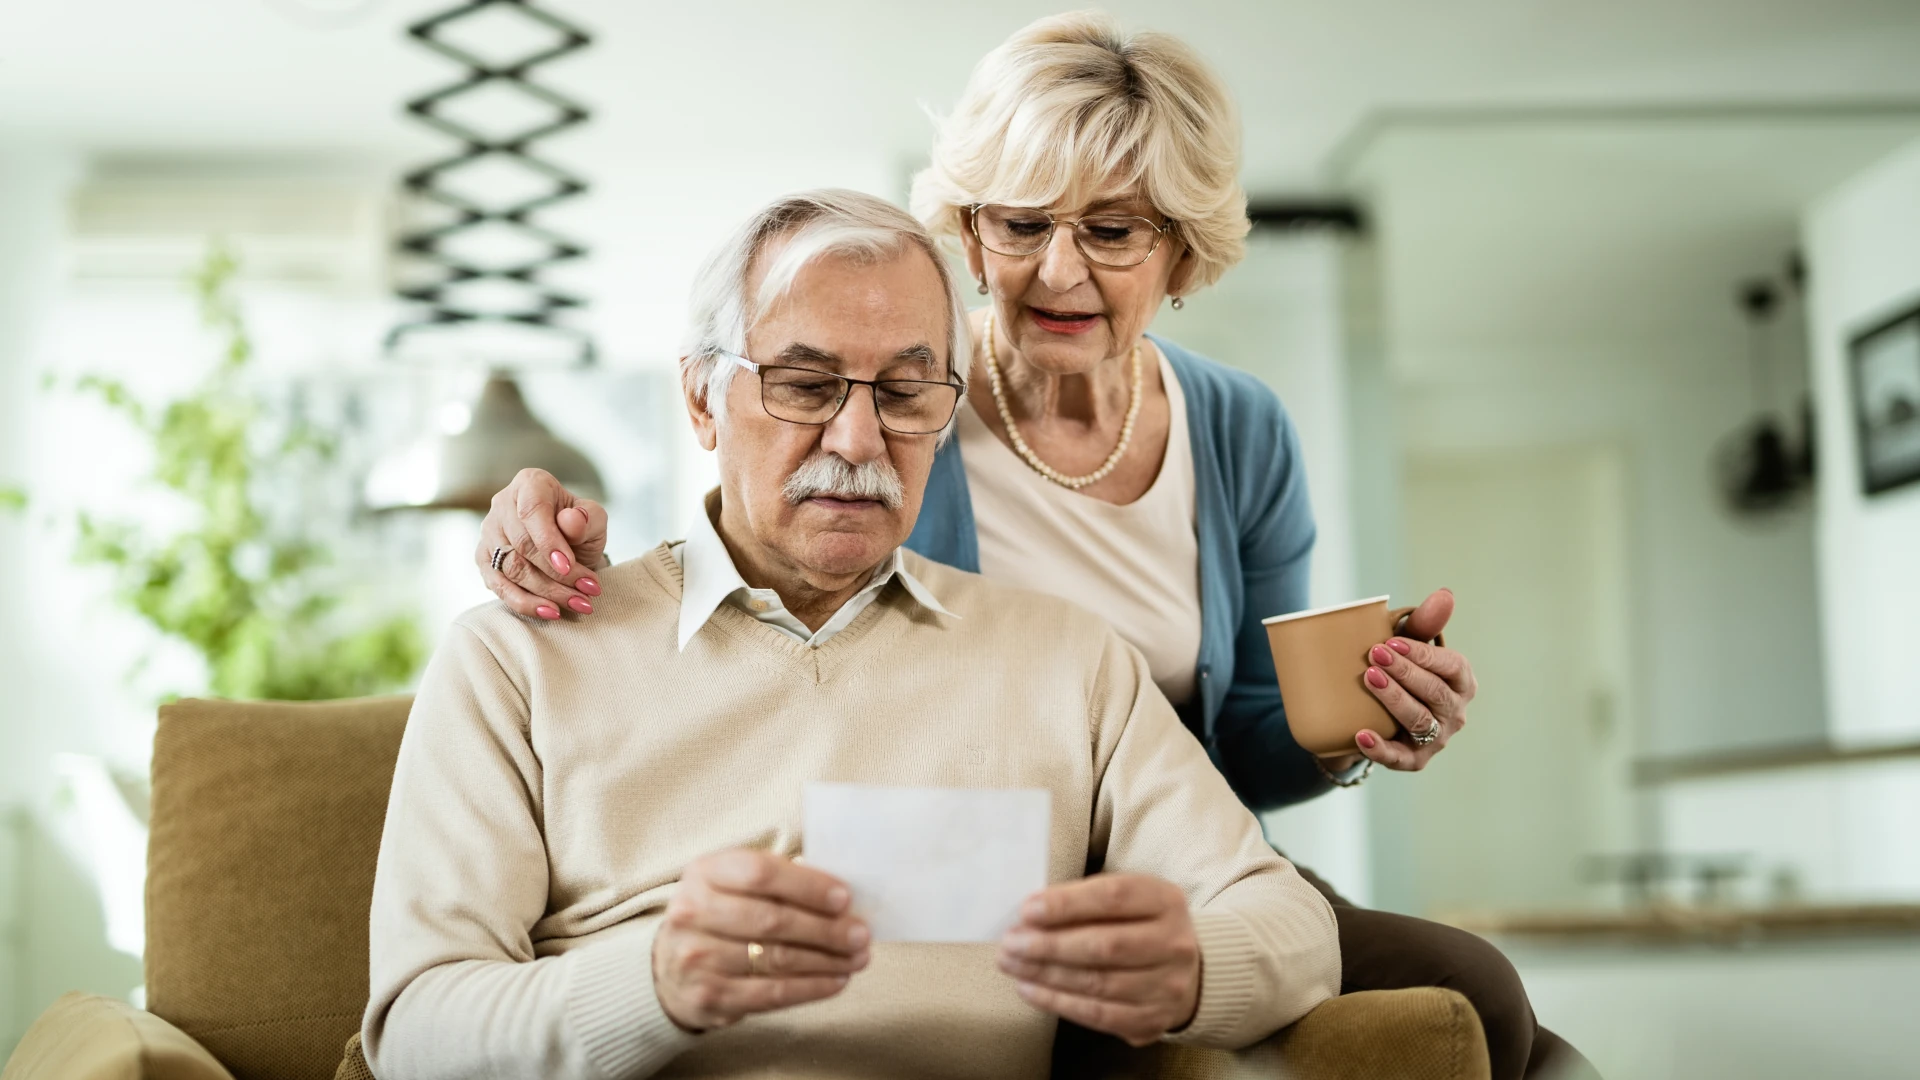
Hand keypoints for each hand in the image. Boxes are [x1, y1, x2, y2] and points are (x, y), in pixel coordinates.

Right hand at [474, 468, 609, 619]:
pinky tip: (551, 612)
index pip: (533, 510)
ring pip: (512, 569)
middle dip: (557, 574)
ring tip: (579, 604)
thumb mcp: (594, 519)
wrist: (568, 547)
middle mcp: (503, 504)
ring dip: (547, 592)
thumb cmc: (580, 527)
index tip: (568, 565)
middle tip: (588, 591)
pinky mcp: (485, 561)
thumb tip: (570, 522)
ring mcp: (489, 533)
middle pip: (522, 544)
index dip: (549, 540)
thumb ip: (587, 518)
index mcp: (530, 483)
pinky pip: (499, 587)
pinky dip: (525, 603)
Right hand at [652, 849, 870, 1031]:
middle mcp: (692, 912)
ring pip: (777, 959)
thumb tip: (839, 894)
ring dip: (827, 960)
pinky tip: (835, 981)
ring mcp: (697, 958)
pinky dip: (811, 988)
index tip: (844, 898)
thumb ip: (778, 881)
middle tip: (860, 934)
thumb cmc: (718, 916)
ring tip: (857, 957)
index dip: (807, 885)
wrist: (668, 969)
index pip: (760, 873)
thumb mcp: (733, 884)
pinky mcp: (709, 997)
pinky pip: (772, 994)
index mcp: (704, 872)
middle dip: (826, 929)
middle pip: (772, 920)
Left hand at [997, 874, 1199, 1046]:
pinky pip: (1097, 1014)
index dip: (1067, 904)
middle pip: (1105, 946)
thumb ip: (1085, 900)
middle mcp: (1174, 944)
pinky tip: (1029, 989)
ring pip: (1097, 983)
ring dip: (1046, 974)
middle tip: (1010, 942)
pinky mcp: (1150, 1020)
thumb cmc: (1139, 924)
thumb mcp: (1126, 898)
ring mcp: (1167, 987)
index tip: (1028, 909)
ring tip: (1012, 964)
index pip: (1114, 897)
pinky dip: (1057, 1002)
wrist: (1184, 972)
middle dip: (1050, 945)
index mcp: (1166, 901)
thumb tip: (1031, 914)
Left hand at [1355, 587, 1477, 770]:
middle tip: (1374, 654)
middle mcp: (1455, 711)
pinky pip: (1399, 757)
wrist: (1374, 713)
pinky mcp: (1414, 759)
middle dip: (1405, 672)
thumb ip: (1424, 623)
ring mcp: (1437, 738)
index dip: (1424, 654)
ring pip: (1419, 720)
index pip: (1451, 666)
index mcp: (1461, 681)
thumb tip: (1445, 594)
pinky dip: (1380, 748)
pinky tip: (1361, 735)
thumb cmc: (1399, 671)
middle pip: (1434, 693)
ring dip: (1394, 699)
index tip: (1392, 640)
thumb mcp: (1408, 646)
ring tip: (1369, 678)